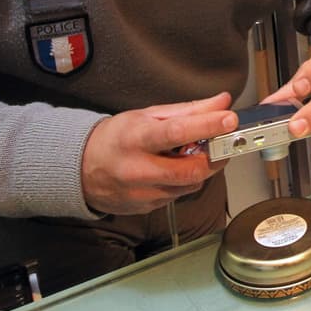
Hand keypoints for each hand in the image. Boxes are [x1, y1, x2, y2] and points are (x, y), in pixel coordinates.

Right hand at [81, 92, 236, 215]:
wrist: (80, 169)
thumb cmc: (117, 137)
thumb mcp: (148, 115)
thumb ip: (188, 110)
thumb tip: (222, 102)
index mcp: (136, 138)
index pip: (177, 132)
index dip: (207, 126)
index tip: (230, 118)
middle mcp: (137, 169)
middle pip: (191, 169)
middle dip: (216, 156)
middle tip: (224, 143)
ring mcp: (141, 193)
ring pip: (189, 185)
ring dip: (202, 169)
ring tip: (196, 154)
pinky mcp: (145, 208)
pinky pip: (178, 195)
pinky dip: (185, 182)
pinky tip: (175, 169)